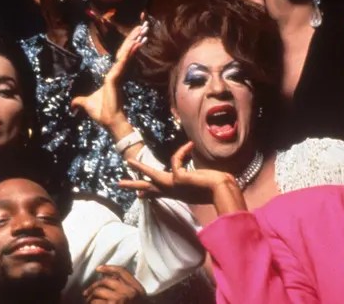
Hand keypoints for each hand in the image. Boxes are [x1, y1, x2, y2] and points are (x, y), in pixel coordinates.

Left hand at [70, 22, 147, 130]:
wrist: (108, 121)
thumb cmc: (101, 113)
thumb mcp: (86, 104)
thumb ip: (79, 102)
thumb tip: (72, 105)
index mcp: (111, 76)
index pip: (120, 57)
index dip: (128, 45)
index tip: (136, 36)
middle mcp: (116, 73)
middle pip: (125, 51)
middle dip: (133, 38)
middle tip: (143, 26)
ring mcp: (116, 75)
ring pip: (125, 54)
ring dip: (133, 41)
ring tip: (143, 30)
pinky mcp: (115, 78)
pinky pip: (121, 63)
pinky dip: (128, 53)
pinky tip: (135, 44)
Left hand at [83, 265, 147, 303]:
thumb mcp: (137, 298)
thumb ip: (127, 288)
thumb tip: (110, 279)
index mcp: (137, 288)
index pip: (122, 272)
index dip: (109, 268)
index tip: (98, 269)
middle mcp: (128, 292)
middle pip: (106, 281)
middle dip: (93, 286)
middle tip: (87, 292)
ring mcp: (119, 300)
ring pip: (98, 291)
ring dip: (90, 297)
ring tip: (88, 301)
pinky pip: (96, 302)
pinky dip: (92, 303)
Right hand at [119, 142, 246, 213]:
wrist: (224, 190)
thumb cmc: (219, 186)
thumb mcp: (206, 182)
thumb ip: (203, 178)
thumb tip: (213, 175)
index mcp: (179, 193)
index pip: (160, 193)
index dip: (149, 194)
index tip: (139, 197)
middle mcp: (174, 190)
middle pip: (150, 188)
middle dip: (134, 185)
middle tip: (119, 184)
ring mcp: (175, 185)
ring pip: (152, 176)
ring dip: (141, 168)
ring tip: (129, 162)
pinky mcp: (179, 179)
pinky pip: (176, 160)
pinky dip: (182, 152)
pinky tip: (190, 145)